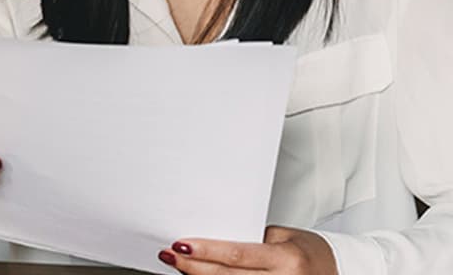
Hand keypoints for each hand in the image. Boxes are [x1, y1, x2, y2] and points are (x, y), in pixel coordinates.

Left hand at [157, 226, 336, 274]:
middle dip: (194, 267)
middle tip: (169, 256)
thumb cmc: (307, 250)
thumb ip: (249, 242)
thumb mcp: (281, 238)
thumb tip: (210, 241)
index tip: (180, 244)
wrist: (339, 269)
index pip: (237, 255)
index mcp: (286, 259)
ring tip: (180, 267)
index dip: (206, 251)